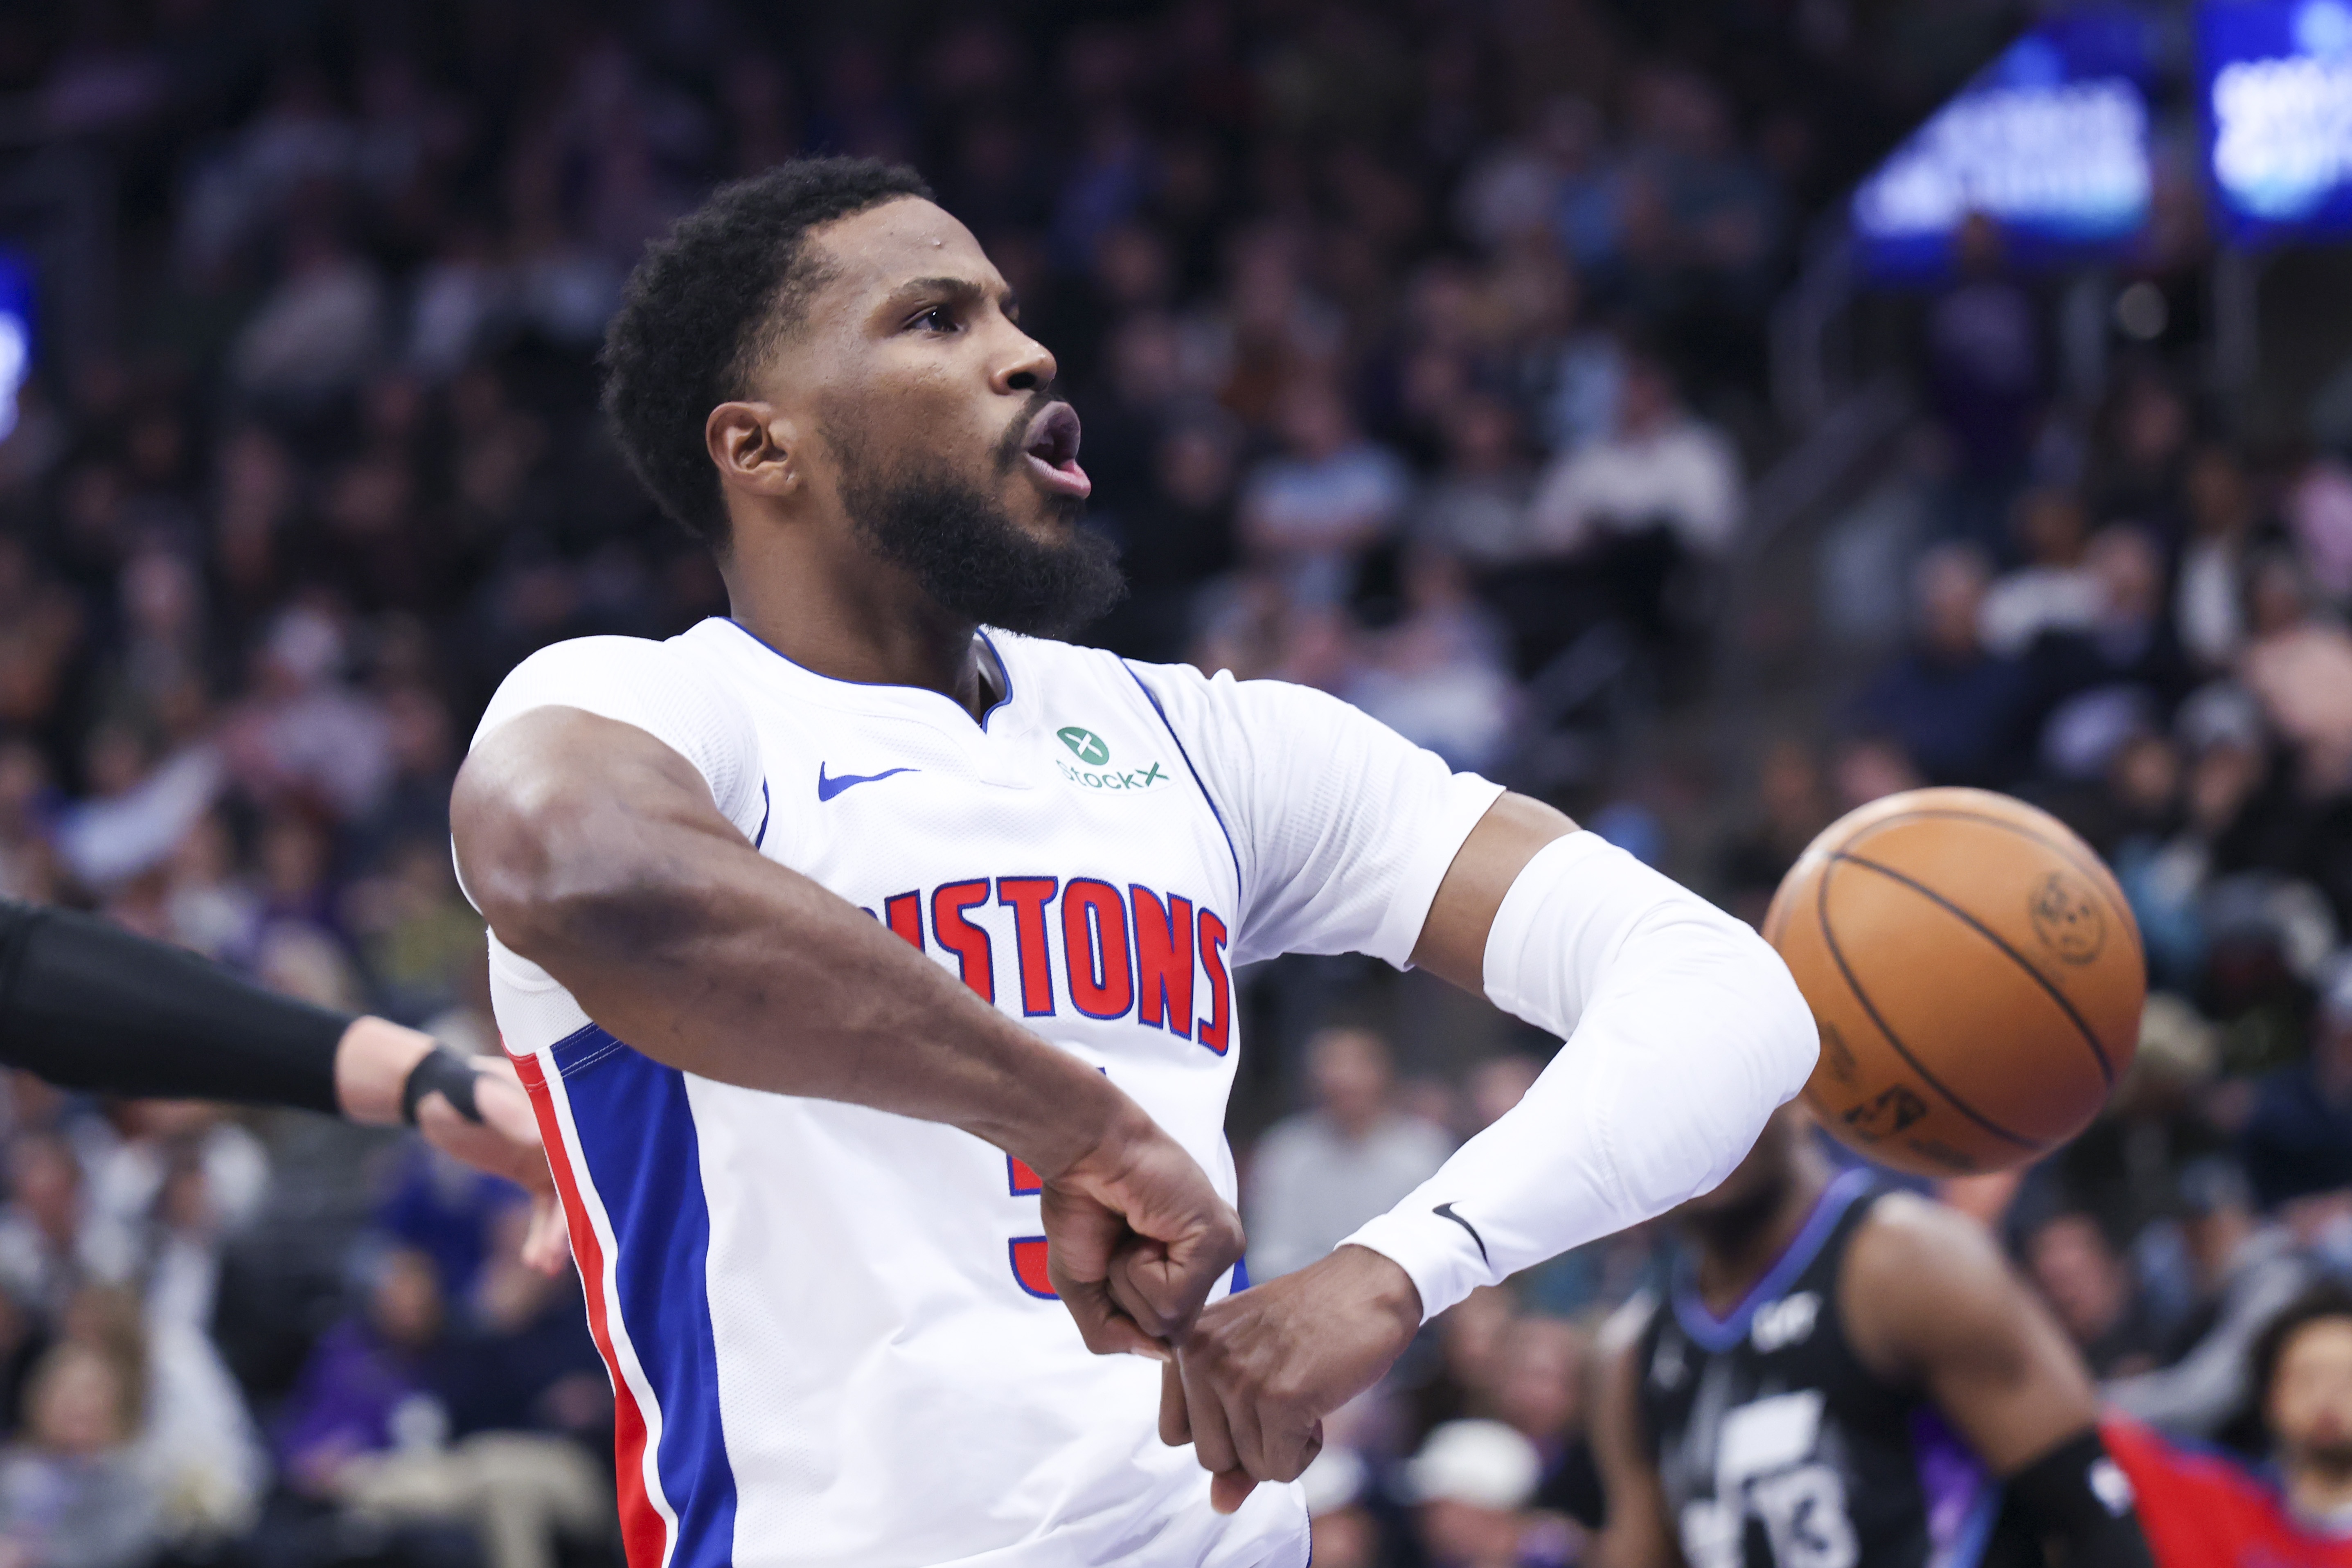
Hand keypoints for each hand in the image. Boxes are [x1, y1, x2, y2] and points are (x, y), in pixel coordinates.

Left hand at [415, 1056, 568, 1275]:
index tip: (587, 1208)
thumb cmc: (453, 1087)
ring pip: (567, 1199)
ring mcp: (552, 1153)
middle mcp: (565, 1130)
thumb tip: (538, 1139)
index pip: (588, 1137)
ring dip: (558, 1233)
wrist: (434, 1096)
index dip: (591, 1173)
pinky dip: (544, 1234)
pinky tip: (537, 1263)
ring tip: (543, 1265)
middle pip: (583, 1176)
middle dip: (572, 1216)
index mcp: (562, 1103)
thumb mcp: (473, 1094)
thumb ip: (502, 1111)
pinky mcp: (536, 1173)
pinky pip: (547, 1209)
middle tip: (555, 1251)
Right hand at [1036, 1103, 1243, 1359]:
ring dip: (1129, 1278)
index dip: (1125, 1305)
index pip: (1164, 1331)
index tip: (1115, 1252)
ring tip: (1133, 1230)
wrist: (1082, 1152)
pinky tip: (1145, 1226)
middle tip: (1121, 1240)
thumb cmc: (1083, 1205)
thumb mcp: (1085, 1288)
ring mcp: (1221, 1251)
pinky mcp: (1219, 1241)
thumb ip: (1113, 1334)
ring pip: (1167, 1320)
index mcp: (1189, 1268)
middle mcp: (1213, 1261)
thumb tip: (1160, 1354)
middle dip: (1125, 1294)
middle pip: (1166, 1332)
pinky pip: (1170, 1299)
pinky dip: (1139, 1267)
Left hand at [1167, 1244, 1421, 1512]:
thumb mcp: (1252, 1371)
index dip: (1220, 1428)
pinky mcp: (1280, 1398)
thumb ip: (1230, 1438)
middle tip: (1283, 1392)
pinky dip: (1307, 1450)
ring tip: (1303, 1391)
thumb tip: (1220, 1506)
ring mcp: (1238, 1377)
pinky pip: (1281, 1469)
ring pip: (1249, 1467)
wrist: (1367, 1287)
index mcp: (1184, 1343)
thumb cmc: (1309, 1326)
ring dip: (1284, 1445)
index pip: (1174, 1433)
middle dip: (1253, 1442)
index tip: (1251, 1392)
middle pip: (1210, 1457)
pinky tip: (1318, 1403)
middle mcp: (1200, 1357)